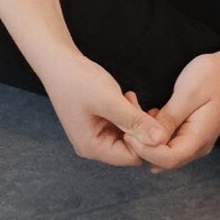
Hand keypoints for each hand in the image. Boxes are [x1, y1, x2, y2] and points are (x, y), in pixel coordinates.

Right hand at [40, 49, 160, 166]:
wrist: (58, 62)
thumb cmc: (79, 81)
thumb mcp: (111, 101)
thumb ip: (136, 121)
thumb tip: (161, 139)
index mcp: (93, 148)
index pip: (132, 157)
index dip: (147, 141)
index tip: (150, 116)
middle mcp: (93, 147)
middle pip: (131, 148)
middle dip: (140, 128)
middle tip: (137, 103)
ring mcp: (94, 136)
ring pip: (128, 136)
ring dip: (134, 119)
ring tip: (129, 97)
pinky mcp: (98, 124)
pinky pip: (121, 126)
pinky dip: (128, 114)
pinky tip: (125, 97)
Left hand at [132, 48, 219, 170]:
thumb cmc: (212, 77)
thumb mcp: (186, 95)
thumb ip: (168, 120)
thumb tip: (149, 139)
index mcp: (199, 139)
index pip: (167, 159)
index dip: (145, 150)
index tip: (129, 132)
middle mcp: (198, 146)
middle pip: (164, 161)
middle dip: (143, 147)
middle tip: (129, 123)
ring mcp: (195, 142)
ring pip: (164, 154)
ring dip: (147, 141)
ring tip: (139, 116)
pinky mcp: (190, 134)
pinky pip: (168, 143)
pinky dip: (155, 135)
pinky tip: (151, 116)